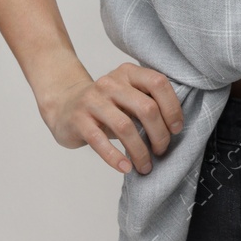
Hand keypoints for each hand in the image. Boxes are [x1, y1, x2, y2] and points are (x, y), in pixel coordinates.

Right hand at [38, 62, 184, 176]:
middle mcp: (110, 82)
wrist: (64, 104)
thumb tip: (175, 127)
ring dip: (140, 151)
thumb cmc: (106, 105)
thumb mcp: (127, 95)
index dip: (172, 107)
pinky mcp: (78, 119)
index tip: (176, 129)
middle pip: (146, 107)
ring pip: (125, 126)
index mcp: (128, 72)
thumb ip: (148, 101)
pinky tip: (125, 168)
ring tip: (145, 166)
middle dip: (159, 134)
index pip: (158, 83)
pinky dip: (115, 157)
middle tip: (162, 151)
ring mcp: (92, 100)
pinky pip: (99, 141)